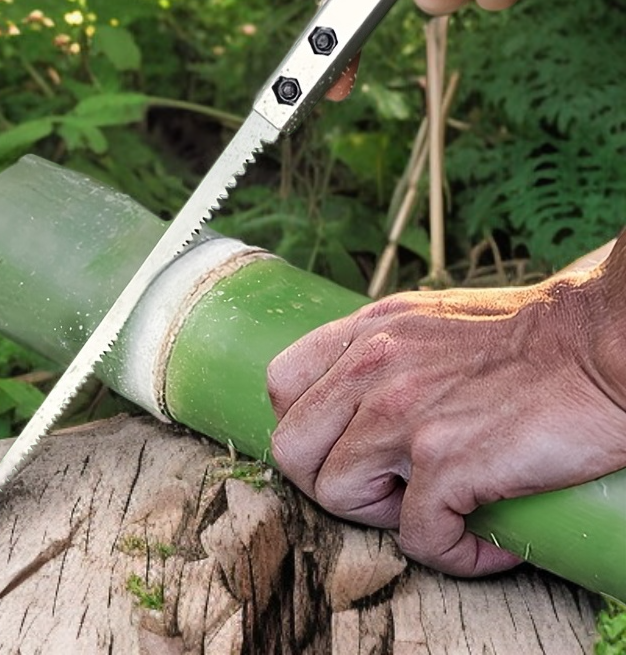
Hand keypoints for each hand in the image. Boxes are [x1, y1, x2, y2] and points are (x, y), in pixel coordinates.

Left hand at [268, 266, 625, 576]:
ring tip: (436, 504)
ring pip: (336, 496)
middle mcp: (373, 368)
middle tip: (383, 486)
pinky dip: (453, 552)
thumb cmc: (523, 338)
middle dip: (330, 480)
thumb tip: (351, 403)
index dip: (303, 426)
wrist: (599, 346)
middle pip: (292, 449)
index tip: (341, 444)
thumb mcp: (427, 322)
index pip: (280, 384)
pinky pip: (417, 538)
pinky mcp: (447, 460)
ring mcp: (404, 415)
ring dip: (386, 516)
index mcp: (366, 333)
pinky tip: (484, 536)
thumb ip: (381, 353)